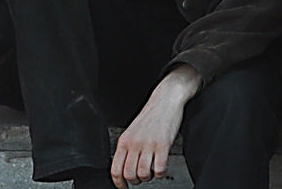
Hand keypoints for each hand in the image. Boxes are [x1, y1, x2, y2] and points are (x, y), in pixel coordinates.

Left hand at [110, 66, 197, 186]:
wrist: (166, 100)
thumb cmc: (151, 117)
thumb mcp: (132, 131)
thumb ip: (128, 149)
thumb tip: (125, 169)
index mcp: (124, 141)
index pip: (116, 170)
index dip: (119, 184)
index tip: (124, 187)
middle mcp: (134, 143)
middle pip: (129, 174)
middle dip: (136, 180)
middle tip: (142, 176)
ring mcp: (148, 144)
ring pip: (144, 174)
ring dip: (149, 177)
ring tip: (153, 170)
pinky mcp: (163, 145)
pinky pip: (160, 169)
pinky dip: (161, 173)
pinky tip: (162, 167)